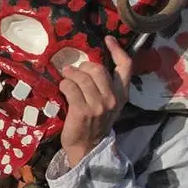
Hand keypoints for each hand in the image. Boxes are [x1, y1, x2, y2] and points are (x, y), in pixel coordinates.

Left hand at [59, 35, 131, 166]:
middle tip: (74, 70)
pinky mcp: (82, 110)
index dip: (117, 50)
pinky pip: (70, 88)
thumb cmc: (95, 124)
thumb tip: (90, 66)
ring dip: (70, 74)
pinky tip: (62, 88)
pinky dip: (64, 84)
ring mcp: (98, 105)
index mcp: (122, 95)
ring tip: (65, 76)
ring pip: (82, 77)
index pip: (126, 67)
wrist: (87, 148)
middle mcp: (113, 99)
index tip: (107, 39)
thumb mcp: (108, 105)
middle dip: (83, 66)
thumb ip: (105, 87)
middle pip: (98, 69)